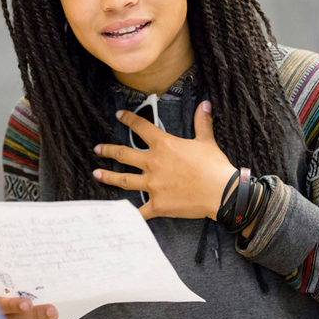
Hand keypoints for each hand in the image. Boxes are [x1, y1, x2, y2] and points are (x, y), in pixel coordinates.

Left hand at [93, 101, 235, 220]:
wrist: (221, 192)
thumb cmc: (214, 167)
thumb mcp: (206, 141)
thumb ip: (202, 122)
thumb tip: (205, 104)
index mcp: (164, 146)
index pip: (141, 128)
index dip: (128, 119)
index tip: (119, 115)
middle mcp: (154, 163)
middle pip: (124, 154)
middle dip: (108, 151)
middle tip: (97, 149)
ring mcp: (153, 185)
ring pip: (125, 180)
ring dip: (109, 176)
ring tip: (97, 174)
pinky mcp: (158, 204)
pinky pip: (140, 211)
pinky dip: (129, 213)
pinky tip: (119, 214)